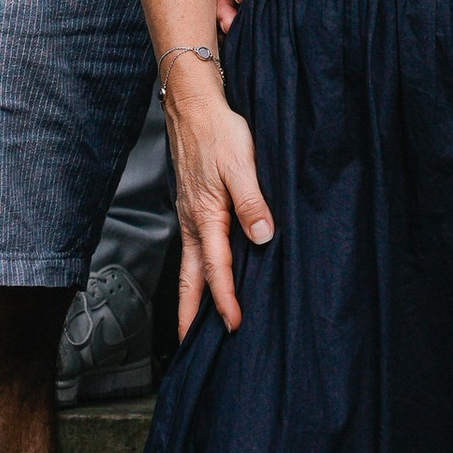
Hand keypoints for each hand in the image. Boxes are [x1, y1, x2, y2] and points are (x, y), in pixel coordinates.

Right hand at [164, 56, 273, 336]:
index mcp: (206, 217)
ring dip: (192, 295)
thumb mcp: (242, 165)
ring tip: (197, 322)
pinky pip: (193, 249)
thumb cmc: (218, 133)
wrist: (193, 107)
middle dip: (191, 315)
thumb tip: (263, 237)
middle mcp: (192, 222)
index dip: (226, 299)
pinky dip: (195, 270)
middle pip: (190, 279)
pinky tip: (205, 273)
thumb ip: (253, 203)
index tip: (235, 325)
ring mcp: (189, 216)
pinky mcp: (192, 207)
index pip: (217, 269)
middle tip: (192, 346)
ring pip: (189, 266)